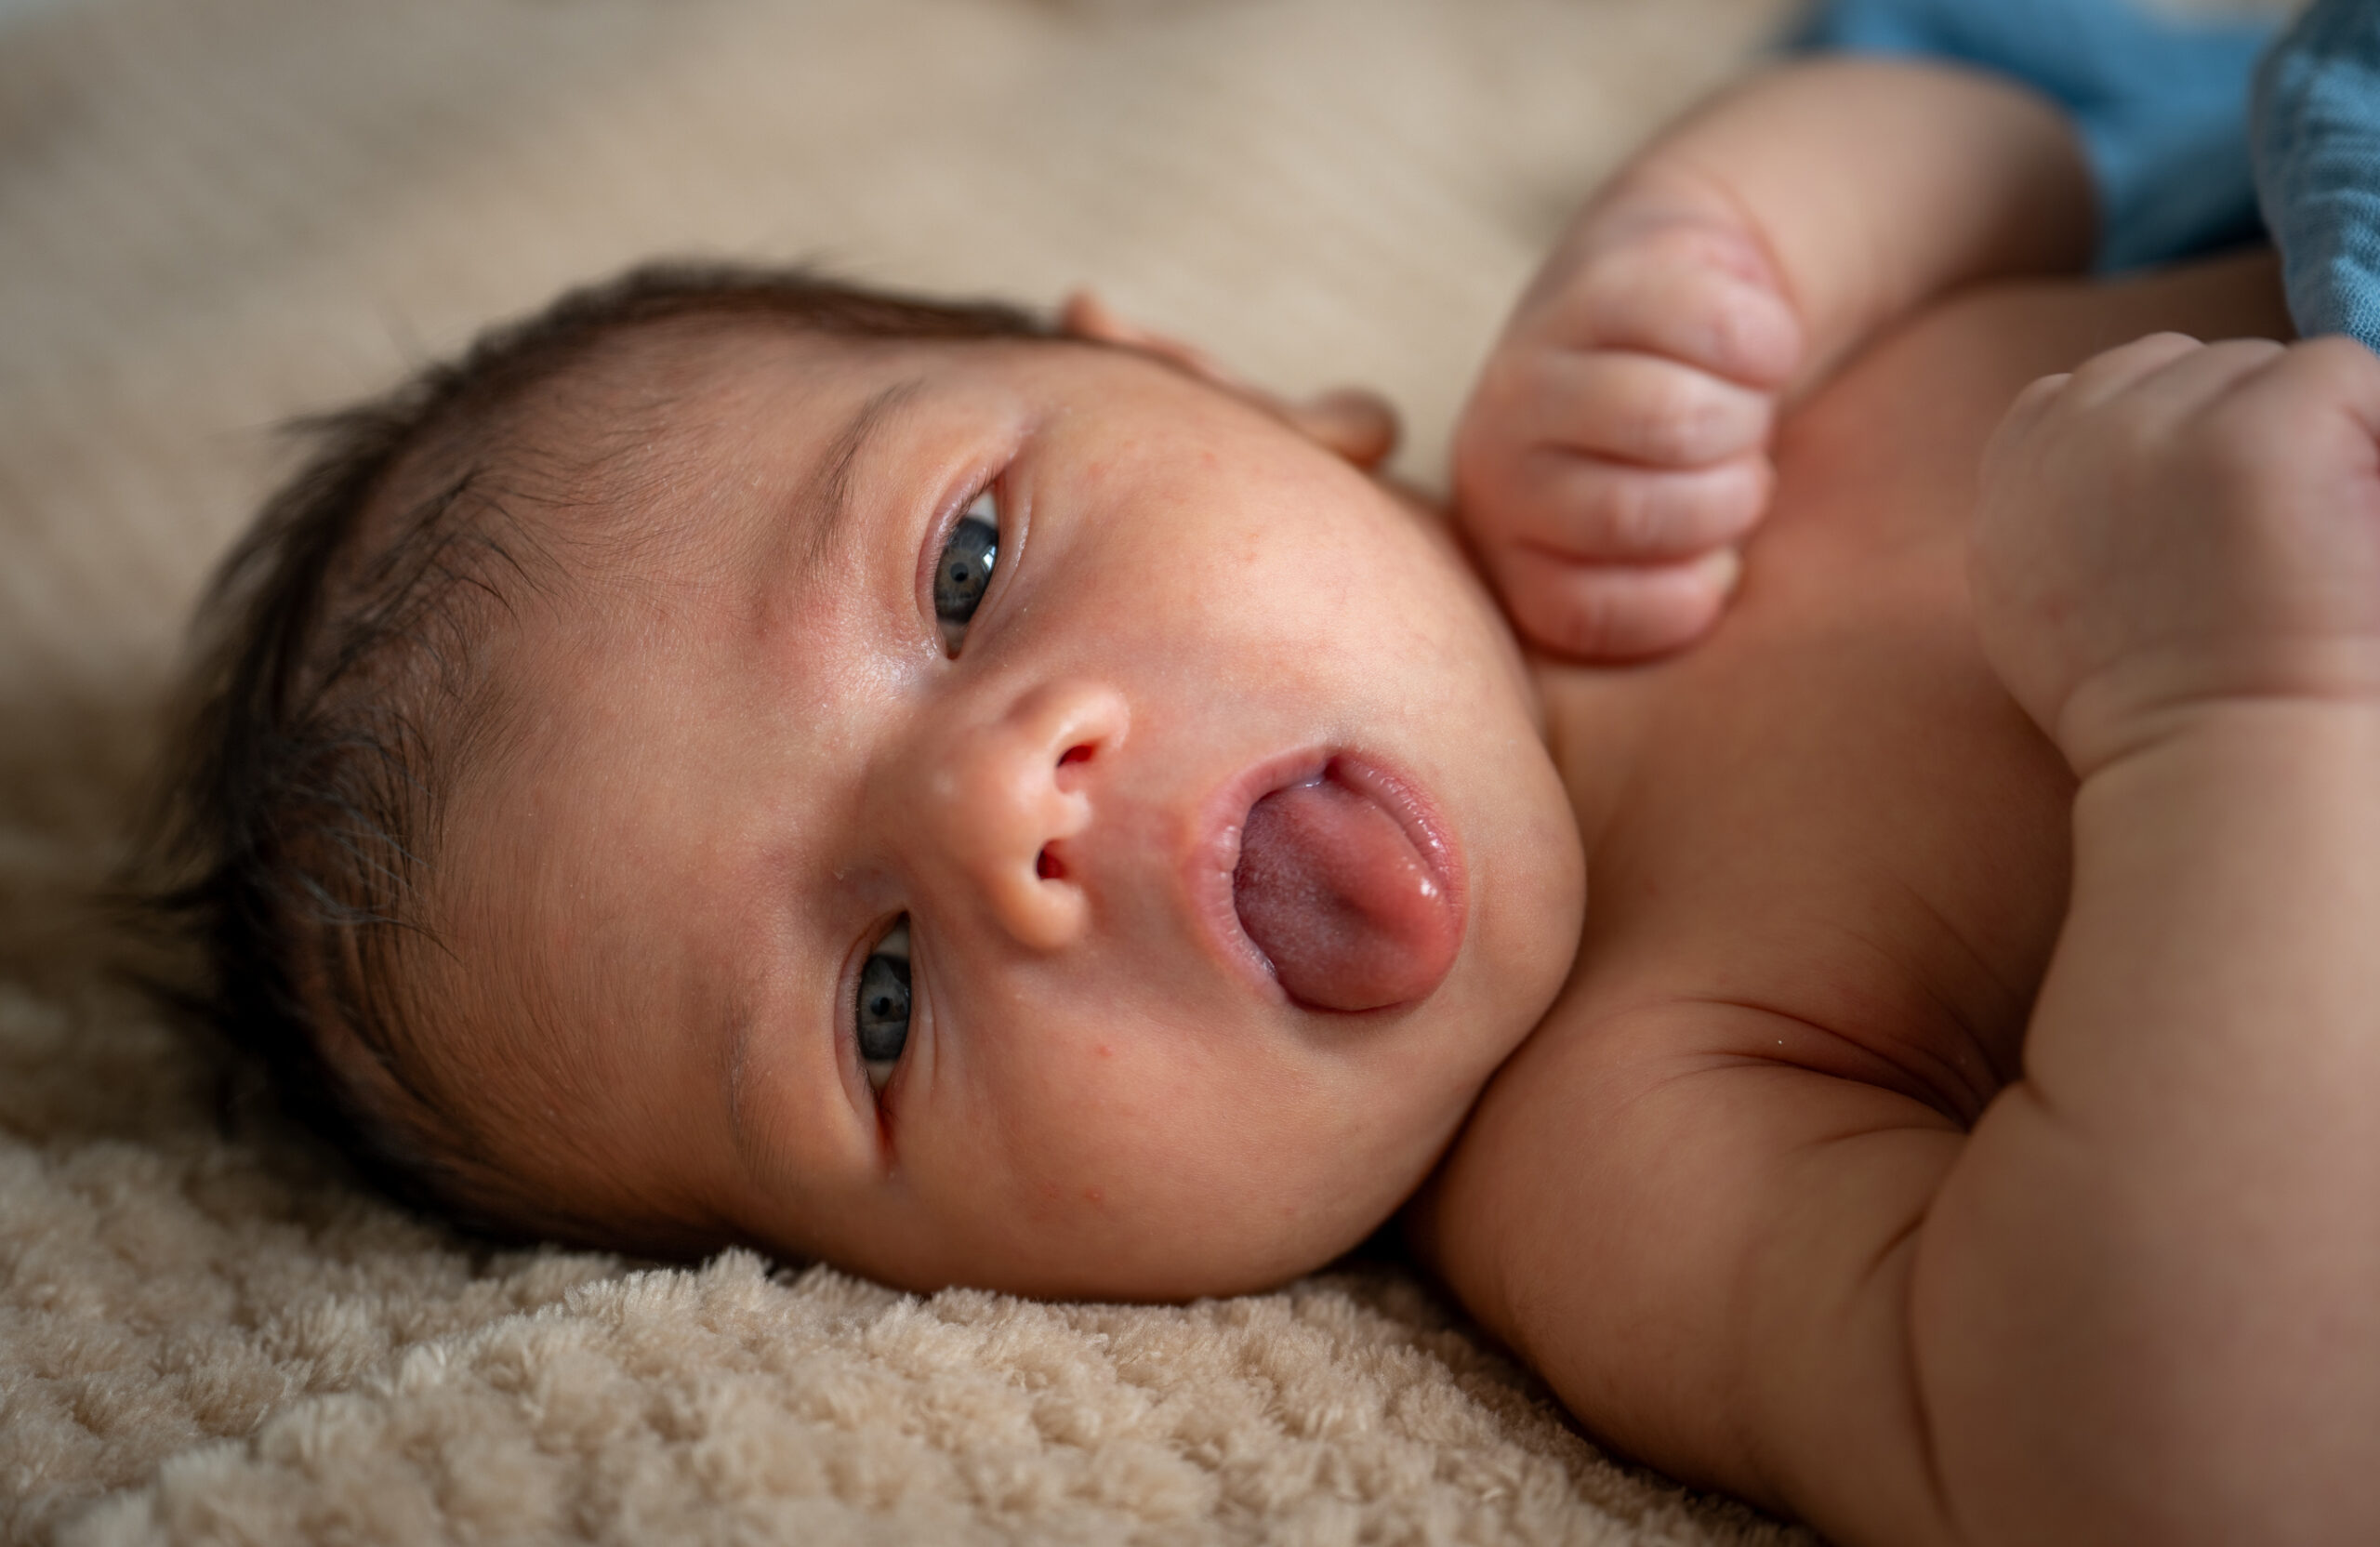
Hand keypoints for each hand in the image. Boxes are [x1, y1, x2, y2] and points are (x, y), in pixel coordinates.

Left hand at [1453, 175, 1803, 658]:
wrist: (1679, 301)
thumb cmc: (1684, 463)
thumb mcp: (1675, 559)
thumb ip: (1669, 599)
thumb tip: (1712, 580)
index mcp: (1508, 550)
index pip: (1585, 612)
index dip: (1686, 599)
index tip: (1717, 564)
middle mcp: (1494, 462)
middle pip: (1632, 513)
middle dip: (1726, 500)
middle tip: (1741, 474)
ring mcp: (1529, 364)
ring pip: (1670, 419)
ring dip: (1744, 420)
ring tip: (1741, 414)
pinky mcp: (1595, 276)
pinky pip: (1716, 329)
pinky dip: (1767, 345)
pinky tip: (1754, 351)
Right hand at [1972, 332, 2379, 777]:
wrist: (2215, 763)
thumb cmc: (2148, 714)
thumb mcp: (2032, 608)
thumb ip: (2046, 512)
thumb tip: (2102, 468)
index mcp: (2013, 479)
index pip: (2079, 393)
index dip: (2154, 440)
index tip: (2194, 517)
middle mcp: (2074, 435)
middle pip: (2176, 370)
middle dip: (2226, 430)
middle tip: (2260, 541)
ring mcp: (2163, 424)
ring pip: (2258, 370)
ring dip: (2297, 431)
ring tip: (2303, 541)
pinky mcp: (2259, 427)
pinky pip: (2343, 374)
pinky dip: (2366, 432)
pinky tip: (2348, 520)